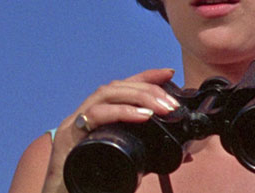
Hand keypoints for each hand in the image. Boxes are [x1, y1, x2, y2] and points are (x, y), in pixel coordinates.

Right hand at [38, 68, 180, 192]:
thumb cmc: (92, 183)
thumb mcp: (128, 163)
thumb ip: (153, 154)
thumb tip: (186, 154)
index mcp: (97, 118)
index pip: (122, 86)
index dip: (146, 76)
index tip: (169, 73)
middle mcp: (84, 115)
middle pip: (117, 87)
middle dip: (148, 89)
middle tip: (171, 105)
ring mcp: (74, 124)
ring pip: (106, 94)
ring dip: (138, 97)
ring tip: (161, 109)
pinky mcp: (67, 138)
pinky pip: (95, 115)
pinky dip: (121, 112)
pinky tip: (142, 116)